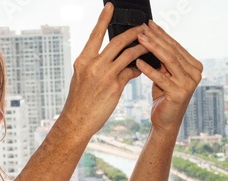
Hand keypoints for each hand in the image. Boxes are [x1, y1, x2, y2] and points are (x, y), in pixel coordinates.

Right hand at [60, 3, 147, 135]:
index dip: (103, 19)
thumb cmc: (79, 102)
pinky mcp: (115, 86)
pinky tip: (143, 67)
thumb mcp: (82, 79)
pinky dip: (138, 68)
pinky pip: (131, 71)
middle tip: (143, 27)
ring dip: (142, 47)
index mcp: (83, 61)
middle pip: (117, 41)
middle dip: (133, 32)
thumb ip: (95, 66)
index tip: (111, 6)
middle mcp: (93, 65)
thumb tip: (111, 58)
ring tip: (151, 44)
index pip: (95, 35)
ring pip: (129, 54)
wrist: (77, 121)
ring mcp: (104, 75)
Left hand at [135, 21, 202, 134]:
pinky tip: (138, 61)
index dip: (162, 34)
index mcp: (194, 66)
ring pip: (168, 60)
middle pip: (172, 51)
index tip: (149, 24)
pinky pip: (161, 77)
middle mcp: (195, 73)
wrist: (165, 121)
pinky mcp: (179, 93)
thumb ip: (163, 61)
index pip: (176, 46)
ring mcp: (189, 84)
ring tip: (140, 40)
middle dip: (156, 38)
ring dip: (153, 48)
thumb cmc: (163, 97)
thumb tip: (151, 39)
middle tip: (142, 29)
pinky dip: (148, 69)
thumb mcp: (164, 75)